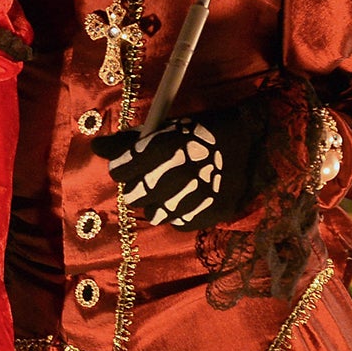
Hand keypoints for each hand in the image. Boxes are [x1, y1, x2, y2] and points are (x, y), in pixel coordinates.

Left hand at [94, 112, 248, 228]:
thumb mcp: (170, 127)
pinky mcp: (207, 216)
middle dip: (138, 185)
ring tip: (173, 188)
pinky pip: (178, 223)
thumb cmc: (207, 131)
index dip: (123, 166)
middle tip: (154, 175)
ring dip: (158, 202)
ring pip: (153, 213)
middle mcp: (173, 176)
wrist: (254, 144)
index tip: (130, 163)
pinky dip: (179, 213)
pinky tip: (190, 198)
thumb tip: (97, 147)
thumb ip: (132, 140)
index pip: (120, 169)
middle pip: (133, 195)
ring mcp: (191, 200)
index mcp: (162, 148)